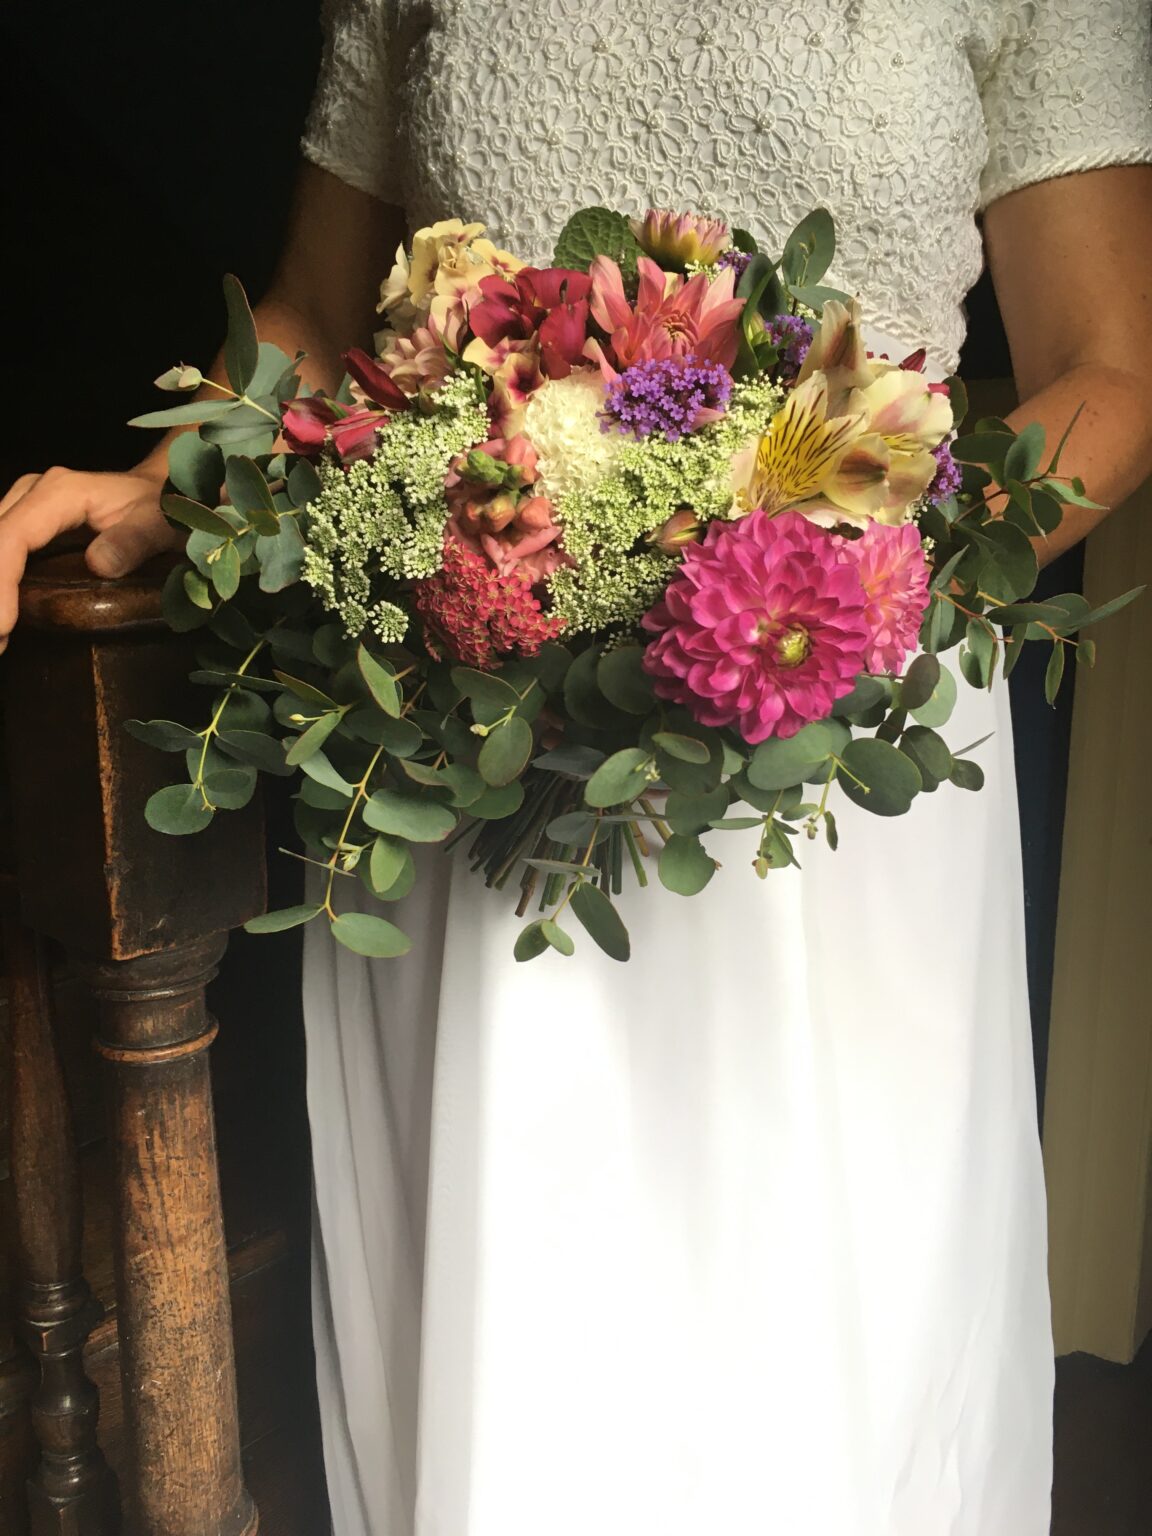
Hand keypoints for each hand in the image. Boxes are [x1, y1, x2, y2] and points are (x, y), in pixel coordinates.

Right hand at [0, 465, 181, 652]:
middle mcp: (32, 495)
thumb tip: (99, 563)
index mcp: (60, 493)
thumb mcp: (159, 523)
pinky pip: (0, 552)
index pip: (14, 537)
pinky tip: (3, 624)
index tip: (2, 627)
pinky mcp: (23, 525)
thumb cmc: (160, 508)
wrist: (157, 493)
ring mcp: (23, 508)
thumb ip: (135, 540)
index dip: (1, 582)